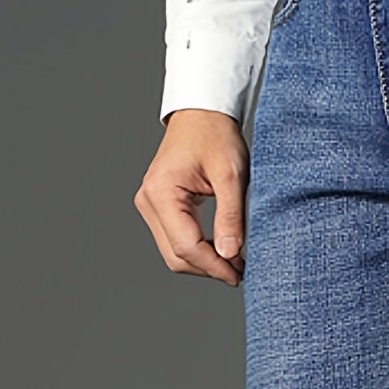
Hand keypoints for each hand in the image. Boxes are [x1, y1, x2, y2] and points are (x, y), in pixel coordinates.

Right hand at [134, 109, 248, 286]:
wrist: (202, 114)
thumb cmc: (216, 135)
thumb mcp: (231, 175)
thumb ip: (231, 216)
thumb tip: (230, 254)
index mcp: (161, 192)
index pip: (186, 246)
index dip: (214, 266)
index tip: (240, 274)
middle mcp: (148, 201)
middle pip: (176, 256)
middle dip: (209, 269)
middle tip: (241, 272)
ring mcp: (149, 205)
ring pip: (174, 253)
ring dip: (204, 262)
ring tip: (234, 261)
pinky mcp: (158, 207)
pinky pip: (176, 240)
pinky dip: (198, 250)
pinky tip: (221, 248)